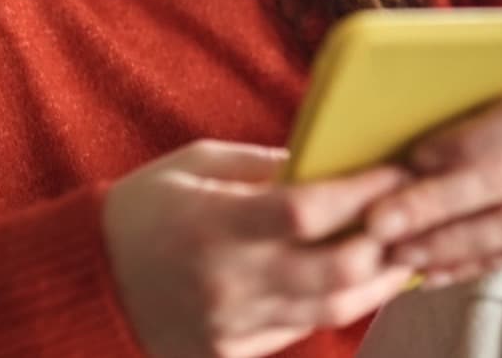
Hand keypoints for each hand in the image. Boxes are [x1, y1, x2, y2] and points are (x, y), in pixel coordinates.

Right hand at [102, 139, 418, 357]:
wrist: (86, 281)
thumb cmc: (142, 209)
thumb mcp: (194, 165)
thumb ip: (262, 165)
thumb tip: (329, 162)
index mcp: (212, 223)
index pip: (308, 211)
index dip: (364, 191)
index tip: (399, 169)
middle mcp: (226, 280)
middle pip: (335, 271)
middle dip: (387, 242)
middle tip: (415, 216)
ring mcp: (230, 325)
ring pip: (330, 309)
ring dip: (377, 281)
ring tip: (403, 252)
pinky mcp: (231, 353)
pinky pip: (300, 329)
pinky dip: (334, 303)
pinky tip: (357, 281)